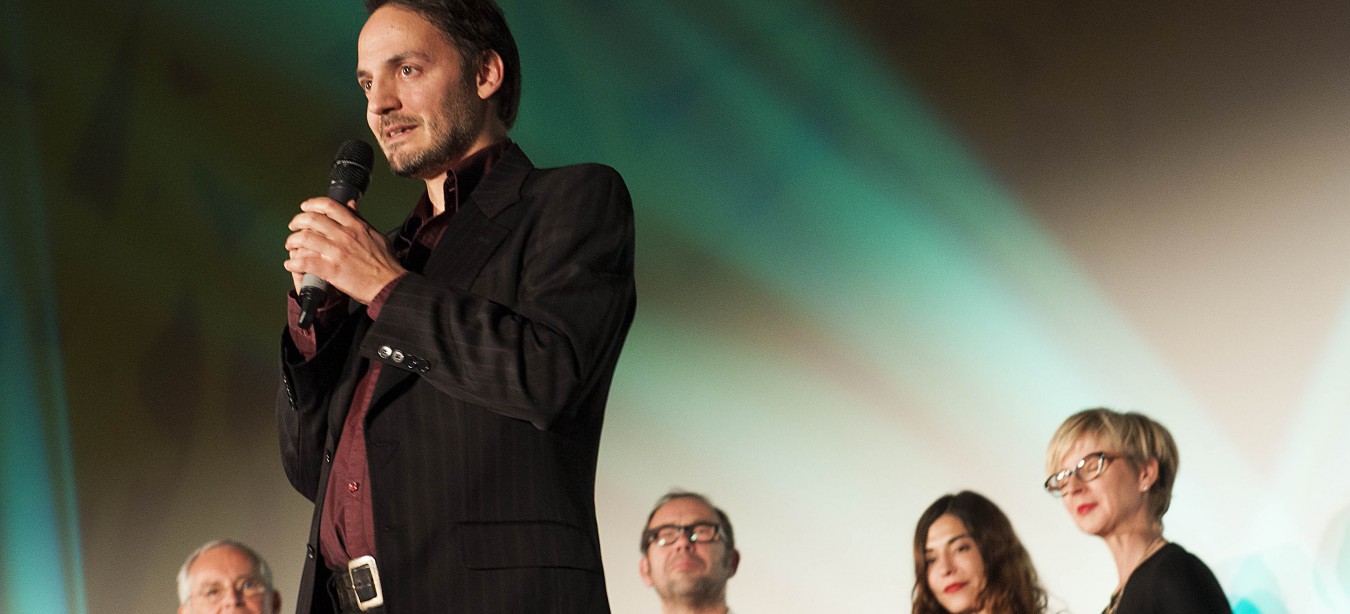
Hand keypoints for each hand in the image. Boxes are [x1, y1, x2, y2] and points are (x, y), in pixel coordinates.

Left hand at [284, 197, 405, 303]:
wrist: (390, 285)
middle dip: (297, 221)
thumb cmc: (386, 263)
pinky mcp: (332, 270)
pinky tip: (291, 265)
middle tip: (293, 227)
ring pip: (305, 239)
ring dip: (293, 241)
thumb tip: (351, 205)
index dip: (312, 204)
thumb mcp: (376, 234)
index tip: (305, 207)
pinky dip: (294, 263)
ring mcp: (337, 252)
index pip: (329, 206)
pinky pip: (306, 262)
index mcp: (355, 226)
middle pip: (312, 219)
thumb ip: (360, 219)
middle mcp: (345, 235)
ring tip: (291, 246)